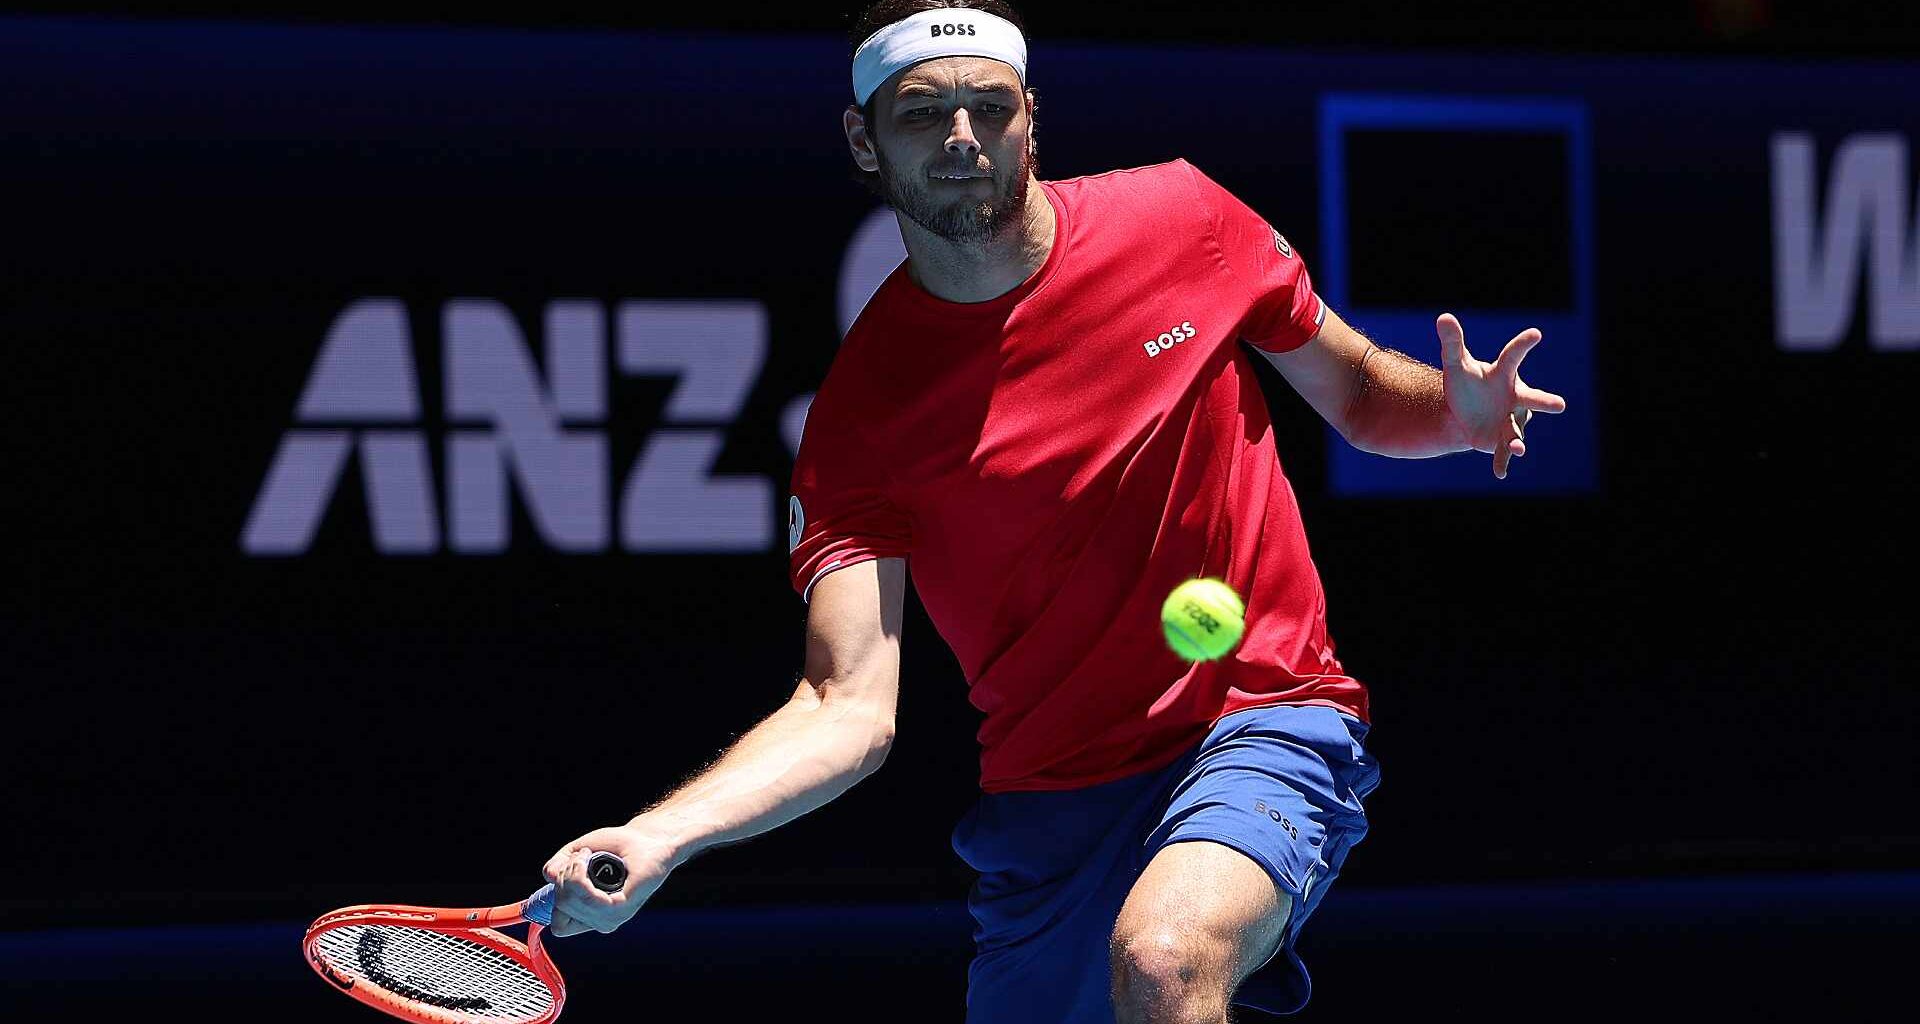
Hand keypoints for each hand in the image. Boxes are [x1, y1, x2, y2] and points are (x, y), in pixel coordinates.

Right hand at [541, 820, 678, 936]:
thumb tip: (549, 876)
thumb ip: (558, 866)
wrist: (646, 838)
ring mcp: (611, 917)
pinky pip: (589, 900)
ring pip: (568, 902)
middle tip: (583, 855)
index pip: (558, 925)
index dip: (556, 895)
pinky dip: (581, 876)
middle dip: (563, 875)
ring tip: (588, 855)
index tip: (570, 869)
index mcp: (590, 915)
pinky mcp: (621, 907)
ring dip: (572, 871)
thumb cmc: (617, 846)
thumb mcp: (577, 853)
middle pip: (560, 907)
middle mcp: (599, 921)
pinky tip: (590, 859)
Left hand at [1436, 313, 1567, 478]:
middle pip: (1532, 399)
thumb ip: (1452, 342)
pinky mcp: (1501, 440)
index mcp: (1504, 374)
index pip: (1512, 356)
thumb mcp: (1455, 364)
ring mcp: (1511, 420)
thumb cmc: (1466, 383)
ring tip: (1517, 447)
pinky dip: (1502, 462)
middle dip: (1544, 402)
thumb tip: (1443, 317)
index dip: (1523, 345)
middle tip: (1559, 405)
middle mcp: (1515, 397)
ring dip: (1517, 439)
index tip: (1535, 333)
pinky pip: (1504, 452)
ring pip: (1518, 430)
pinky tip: (1500, 473)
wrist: (1464, 413)